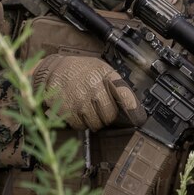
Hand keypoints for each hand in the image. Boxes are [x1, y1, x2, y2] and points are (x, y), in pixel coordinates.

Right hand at [33, 54, 147, 130]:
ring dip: (92, 120)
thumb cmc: (81, 71)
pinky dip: (78, 122)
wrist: (53, 69)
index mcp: (106, 75)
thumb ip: (116, 85)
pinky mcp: (66, 109)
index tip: (139, 119)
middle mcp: (94, 88)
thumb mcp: (101, 69)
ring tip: (86, 108)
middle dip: (106, 116)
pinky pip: (79, 125)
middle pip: (109, 116)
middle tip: (98, 109)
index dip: (134, 109)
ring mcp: (80, 100)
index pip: (124, 95)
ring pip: (95, 124)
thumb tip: (133, 107)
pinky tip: (76, 110)